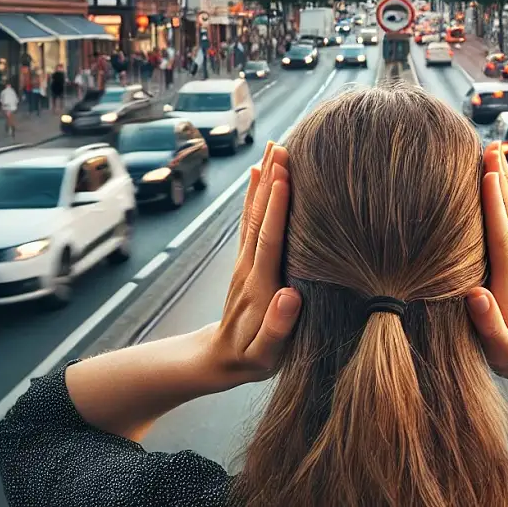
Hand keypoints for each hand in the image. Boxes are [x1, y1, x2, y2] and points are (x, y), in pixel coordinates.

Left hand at [208, 142, 300, 385]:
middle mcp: (250, 267)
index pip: (269, 240)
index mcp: (260, 286)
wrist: (217, 361)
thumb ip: (276, 330)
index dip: (277, 208)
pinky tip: (259, 176)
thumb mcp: (264, 357)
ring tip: (273, 149)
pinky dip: (255, 195)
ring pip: (254, 214)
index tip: (284, 176)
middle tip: (282, 146)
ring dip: (263, 181)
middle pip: (260, 217)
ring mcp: (246, 261)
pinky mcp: (247, 261)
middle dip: (271, 181)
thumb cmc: (249, 361)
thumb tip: (290, 296)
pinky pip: (251, 221)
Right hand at [465, 142, 507, 384]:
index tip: (486, 175)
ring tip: (495, 154)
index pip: (501, 237)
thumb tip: (475, 295)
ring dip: (505, 183)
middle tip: (490, 148)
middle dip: (500, 180)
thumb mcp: (504, 354)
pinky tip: (504, 183)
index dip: (493, 206)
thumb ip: (489, 327)